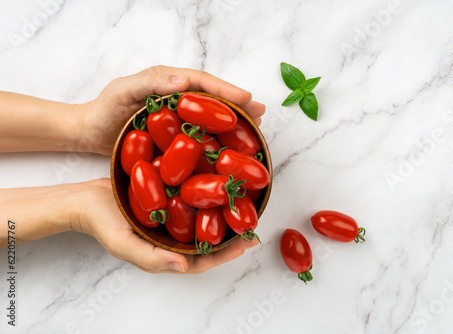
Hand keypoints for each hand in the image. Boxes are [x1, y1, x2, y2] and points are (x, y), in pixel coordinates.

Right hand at [75, 178, 257, 273]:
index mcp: (167, 252)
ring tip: (241, 200)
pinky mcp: (168, 198)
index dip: (224, 255)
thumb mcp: (123, 244)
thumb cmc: (102, 224)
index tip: (245, 244)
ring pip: (202, 217)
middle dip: (230, 232)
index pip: (202, 259)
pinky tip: (218, 179)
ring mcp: (172, 217)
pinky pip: (191, 198)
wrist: (86, 198)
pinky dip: (206, 192)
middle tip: (252, 222)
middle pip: (207, 237)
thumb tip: (183, 266)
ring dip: (221, 211)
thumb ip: (151, 258)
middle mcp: (174, 235)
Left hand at [77, 66, 265, 153]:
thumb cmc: (103, 110)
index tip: (247, 98)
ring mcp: (176, 116)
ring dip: (233, 120)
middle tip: (261, 113)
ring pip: (210, 116)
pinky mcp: (173, 134)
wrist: (89, 132)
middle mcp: (176, 97)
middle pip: (213, 98)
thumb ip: (152, 83)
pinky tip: (230, 146)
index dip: (226, 90)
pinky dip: (217, 138)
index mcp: (168, 82)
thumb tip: (185, 80)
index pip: (202, 83)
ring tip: (255, 127)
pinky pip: (200, 133)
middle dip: (238, 104)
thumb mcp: (124, 91)